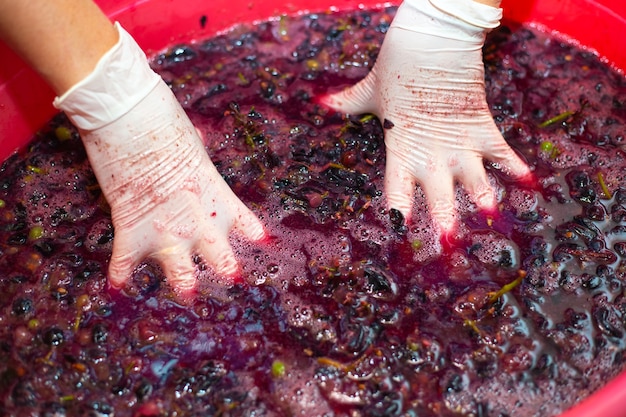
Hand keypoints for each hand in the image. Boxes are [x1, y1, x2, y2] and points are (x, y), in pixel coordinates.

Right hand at [54, 24, 265, 292]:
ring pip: (181, 273)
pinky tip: (119, 291)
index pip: (246, 224)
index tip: (266, 249)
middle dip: (228, 271)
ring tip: (188, 295)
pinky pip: (125, 263)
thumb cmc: (163, 119)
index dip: (255, 237)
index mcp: (217, 193)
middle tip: (233, 281)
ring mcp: (165, 227)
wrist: (128, 117)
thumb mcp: (192, 144)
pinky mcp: (131, 228)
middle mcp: (198, 218)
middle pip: (221, 258)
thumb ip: (196, 162)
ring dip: (184, 285)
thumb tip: (196, 153)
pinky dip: (120, 277)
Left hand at [321, 0, 529, 232]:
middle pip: (440, 200)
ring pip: (475, 184)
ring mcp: (460, 144)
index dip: (398, 216)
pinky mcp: (483, 127)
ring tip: (493, 223)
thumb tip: (322, 101)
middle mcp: (431, 156)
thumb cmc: (397, 65)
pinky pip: (503, 153)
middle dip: (445, 225)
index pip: (397, 193)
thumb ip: (348, 103)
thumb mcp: (370, 90)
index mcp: (401, 151)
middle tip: (448, 247)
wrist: (433, 40)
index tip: (400, 236)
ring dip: (484, 204)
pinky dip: (517, 168)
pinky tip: (531, 185)